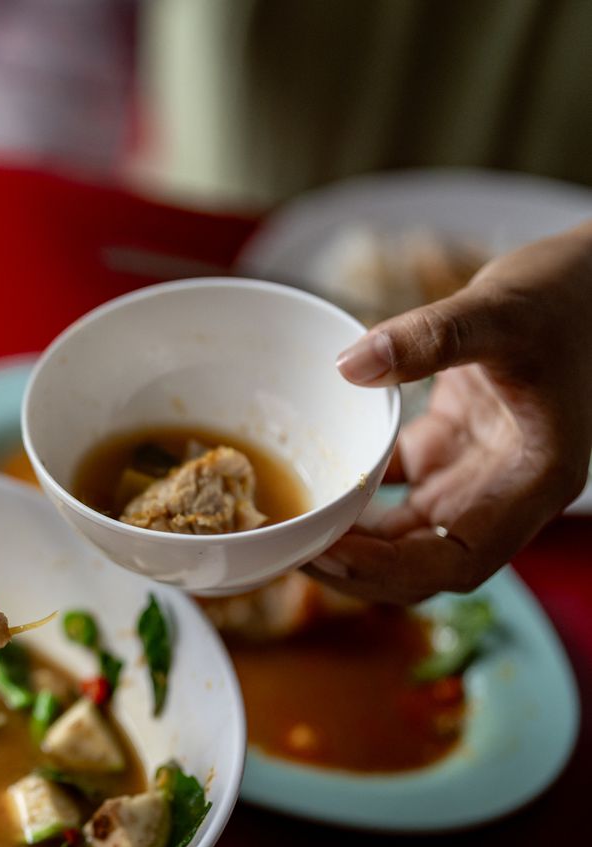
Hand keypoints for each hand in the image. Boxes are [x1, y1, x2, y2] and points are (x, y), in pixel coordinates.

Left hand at [307, 221, 591, 602]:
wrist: (587, 274)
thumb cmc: (565, 293)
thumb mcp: (499, 310)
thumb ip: (431, 337)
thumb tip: (348, 365)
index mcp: (533, 483)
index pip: (459, 560)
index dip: (390, 570)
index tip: (327, 551)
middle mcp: (505, 493)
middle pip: (424, 564)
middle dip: (357, 570)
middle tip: (287, 546)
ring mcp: (476, 475)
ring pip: (405, 537)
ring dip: (350, 540)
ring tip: (286, 526)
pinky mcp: (450, 449)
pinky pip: (395, 491)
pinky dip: (354, 496)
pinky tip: (308, 483)